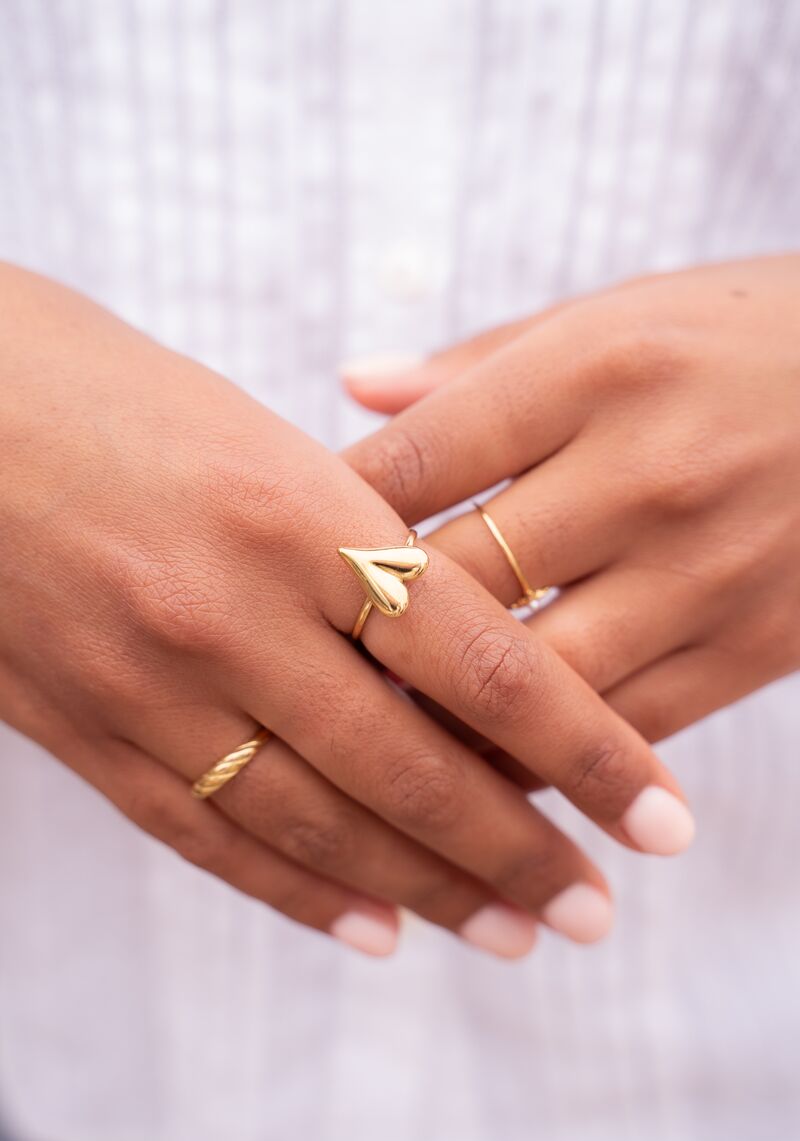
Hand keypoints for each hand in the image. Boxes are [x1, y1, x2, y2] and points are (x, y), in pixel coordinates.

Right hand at [0, 267, 690, 957]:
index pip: (480, 662)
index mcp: (296, 510)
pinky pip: (206, 836)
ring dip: (423, 889)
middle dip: (517, 850)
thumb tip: (449, 638)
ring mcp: (150, 683)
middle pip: (410, 765)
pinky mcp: (84, 729)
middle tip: (592, 908)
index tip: (654, 814)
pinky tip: (369, 929)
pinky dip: (297, 893)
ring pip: (316, 821)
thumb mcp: (257, 432)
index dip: (584, 751)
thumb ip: (354, 534)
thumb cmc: (105, 390)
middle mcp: (231, 612)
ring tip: (506, 932)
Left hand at [343, 256, 799, 756]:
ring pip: (531, 683)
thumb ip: (478, 364)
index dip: (326, 519)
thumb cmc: (744, 335)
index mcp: (591, 371)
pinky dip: (545, 761)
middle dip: (361, 639)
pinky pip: (623, 730)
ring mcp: (702, 570)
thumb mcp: (616, 314)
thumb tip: (352, 388)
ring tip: (374, 747)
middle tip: (296, 675)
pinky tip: (490, 775)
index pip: (413, 462)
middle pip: (454, 586)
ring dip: (442, 723)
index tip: (280, 561)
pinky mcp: (756, 646)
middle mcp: (641, 473)